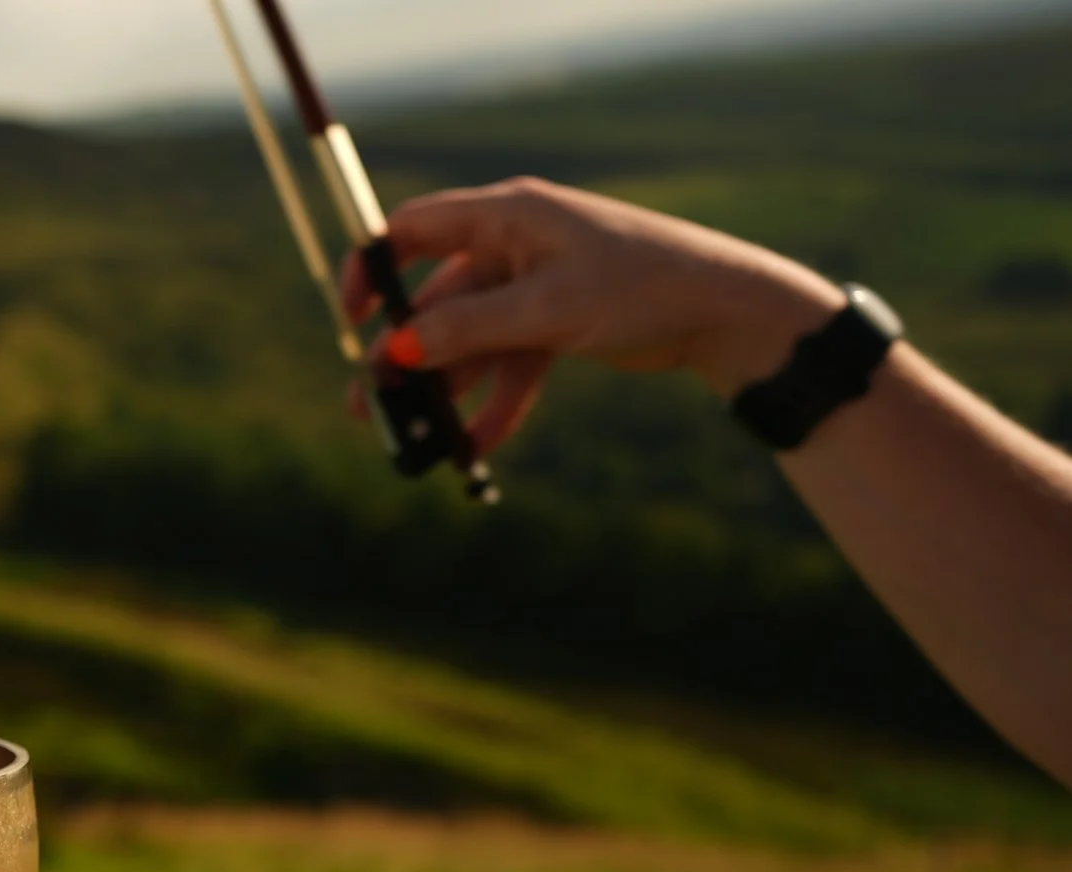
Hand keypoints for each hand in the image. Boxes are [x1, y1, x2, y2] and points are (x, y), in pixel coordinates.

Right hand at [342, 176, 846, 454]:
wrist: (727, 313)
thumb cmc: (642, 286)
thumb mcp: (546, 311)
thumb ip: (467, 330)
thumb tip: (396, 352)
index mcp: (508, 214)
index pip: (413, 229)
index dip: (373, 271)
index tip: (352, 321)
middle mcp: (514, 244)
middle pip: (435, 301)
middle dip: (405, 356)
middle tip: (372, 403)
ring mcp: (534, 286)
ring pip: (469, 341)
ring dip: (447, 391)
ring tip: (419, 440)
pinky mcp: (556, 323)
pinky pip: (508, 365)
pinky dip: (494, 404)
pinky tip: (477, 448)